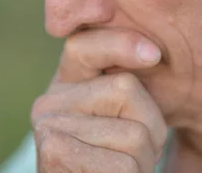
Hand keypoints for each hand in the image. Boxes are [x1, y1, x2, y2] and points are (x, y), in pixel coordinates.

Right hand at [32, 30, 167, 171]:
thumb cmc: (116, 166)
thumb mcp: (124, 121)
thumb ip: (125, 90)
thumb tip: (151, 53)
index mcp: (66, 83)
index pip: (86, 44)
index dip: (120, 42)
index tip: (154, 54)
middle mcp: (49, 100)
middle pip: (126, 88)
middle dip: (149, 127)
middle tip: (134, 154)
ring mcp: (47, 127)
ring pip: (132, 131)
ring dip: (143, 161)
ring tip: (120, 172)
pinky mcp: (53, 155)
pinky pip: (122, 164)